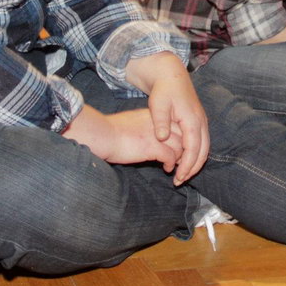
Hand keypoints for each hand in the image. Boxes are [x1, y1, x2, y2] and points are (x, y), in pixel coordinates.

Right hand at [63, 106, 182, 169]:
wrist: (102, 135)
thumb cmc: (110, 132)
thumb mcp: (131, 124)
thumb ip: (143, 127)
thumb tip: (148, 137)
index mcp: (152, 116)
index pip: (176, 124)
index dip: (179, 136)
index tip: (177, 146)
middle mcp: (158, 123)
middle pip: (182, 134)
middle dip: (184, 148)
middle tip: (180, 159)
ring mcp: (157, 135)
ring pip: (180, 146)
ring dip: (179, 158)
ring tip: (175, 165)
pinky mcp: (153, 147)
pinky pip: (171, 157)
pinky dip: (171, 164)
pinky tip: (166, 168)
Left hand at [145, 71, 207, 183]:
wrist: (172, 75)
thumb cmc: (163, 90)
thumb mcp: (158, 104)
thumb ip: (160, 122)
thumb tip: (162, 138)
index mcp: (192, 119)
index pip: (193, 148)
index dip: (187, 165)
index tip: (179, 177)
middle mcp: (201, 122)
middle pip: (203, 151)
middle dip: (193, 168)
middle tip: (179, 181)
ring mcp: (202, 121)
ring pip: (204, 148)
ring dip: (195, 163)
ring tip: (182, 175)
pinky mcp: (199, 122)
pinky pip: (202, 142)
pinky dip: (196, 154)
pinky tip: (183, 161)